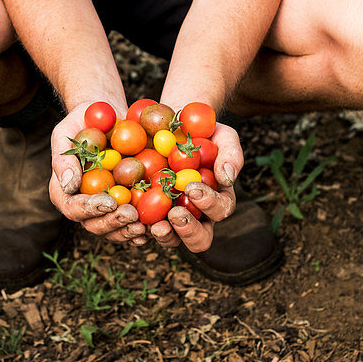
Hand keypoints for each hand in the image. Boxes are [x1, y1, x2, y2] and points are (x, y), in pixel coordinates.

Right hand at [48, 100, 148, 246]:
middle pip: (94, 224)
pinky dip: (147, 227)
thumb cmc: (82, 121)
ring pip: (115, 230)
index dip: (89, 209)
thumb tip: (69, 184)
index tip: (109, 201)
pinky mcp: (128, 204)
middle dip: (113, 222)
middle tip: (131, 214)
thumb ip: (63, 158)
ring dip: (129, 230)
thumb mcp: (66, 133)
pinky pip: (136, 222)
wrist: (108, 116)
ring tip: (145, 225)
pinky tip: (158, 226)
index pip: (72, 208)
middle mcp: (85, 205)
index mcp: (65, 191)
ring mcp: (108, 208)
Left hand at [145, 121, 241, 251]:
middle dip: (188, 230)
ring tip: (154, 225)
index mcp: (217, 199)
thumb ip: (231, 155)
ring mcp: (170, 215)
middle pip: (199, 238)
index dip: (209, 204)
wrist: (173, 123)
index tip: (193, 188)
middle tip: (175, 213)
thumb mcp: (223, 137)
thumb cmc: (204, 131)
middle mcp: (196, 214)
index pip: (220, 210)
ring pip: (171, 239)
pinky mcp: (146, 210)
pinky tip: (131, 217)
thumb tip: (226, 178)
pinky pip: (143, 225)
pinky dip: (138, 226)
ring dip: (165, 235)